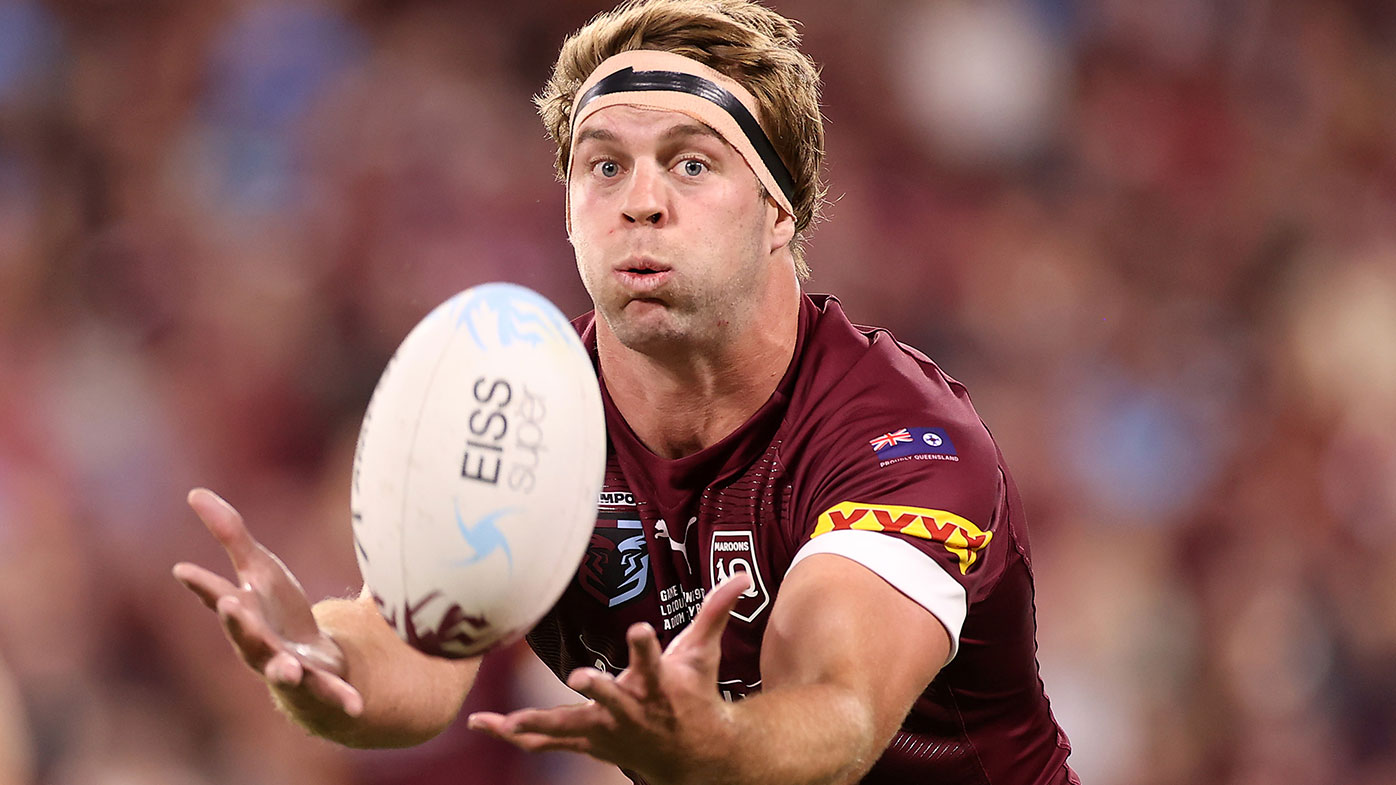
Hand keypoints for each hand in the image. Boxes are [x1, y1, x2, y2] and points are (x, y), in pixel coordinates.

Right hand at [173, 488, 363, 716]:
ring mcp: (286, 669)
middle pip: (246, 636)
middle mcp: (259, 645)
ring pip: (281, 670)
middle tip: (229, 605)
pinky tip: (357, 705)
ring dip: (282, 669)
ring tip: (287, 668)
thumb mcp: (259, 569)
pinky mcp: (318, 685)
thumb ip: (231, 535)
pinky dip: (341, 697)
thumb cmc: (276, 613)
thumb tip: (195, 492)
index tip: (184, 570)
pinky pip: (330, 693)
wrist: (305, 666)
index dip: (202, 586)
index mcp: (246, 616)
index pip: (219, 597)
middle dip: (238, 623)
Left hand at [467, 572, 753, 783]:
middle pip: (610, 699)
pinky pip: (547, 740)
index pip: (652, 660)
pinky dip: (517, 732)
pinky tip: (482, 723)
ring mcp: (606, 731)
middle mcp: (630, 711)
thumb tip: (742, 575)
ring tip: (505, 719)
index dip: (646, 645)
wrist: (693, 757)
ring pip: (569, 727)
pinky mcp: (588, 742)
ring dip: (537, 722)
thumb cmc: (694, 697)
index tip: (640, 628)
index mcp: (657, 685)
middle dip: (598, 691)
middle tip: (581, 678)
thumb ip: (715, 611)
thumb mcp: (704, 654)